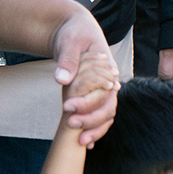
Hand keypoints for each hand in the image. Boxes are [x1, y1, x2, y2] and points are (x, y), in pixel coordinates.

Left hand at [54, 12, 118, 146]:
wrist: (75, 30)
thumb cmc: (74, 33)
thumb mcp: (70, 41)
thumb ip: (68, 60)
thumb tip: (62, 80)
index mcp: (107, 69)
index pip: (103, 93)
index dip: (87, 103)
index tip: (66, 107)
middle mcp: (109, 83)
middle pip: (108, 108)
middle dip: (91, 120)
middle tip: (71, 125)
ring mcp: (104, 91)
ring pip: (107, 115)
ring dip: (96, 130)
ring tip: (81, 142)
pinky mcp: (95, 96)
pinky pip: (100, 116)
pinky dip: (95, 129)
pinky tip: (84, 143)